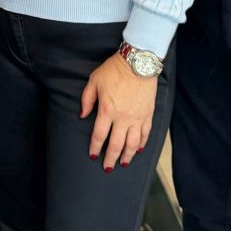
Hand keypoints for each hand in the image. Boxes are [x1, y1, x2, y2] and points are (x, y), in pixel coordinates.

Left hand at [80, 54, 157, 171]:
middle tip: (108, 167)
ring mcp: (137, 118)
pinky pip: (145, 134)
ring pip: (133, 144)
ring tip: (124, 163)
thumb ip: (87, 100)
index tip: (93, 155)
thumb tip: (82, 115)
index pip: (99, 136)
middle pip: (116, 145)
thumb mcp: (94, 81)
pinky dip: (142, 143)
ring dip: (128, 156)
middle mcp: (122, 118)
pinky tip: (138, 149)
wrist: (138, 62)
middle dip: (111, 158)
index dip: (96, 148)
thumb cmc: (114, 70)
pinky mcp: (148, 114)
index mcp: (107, 110)